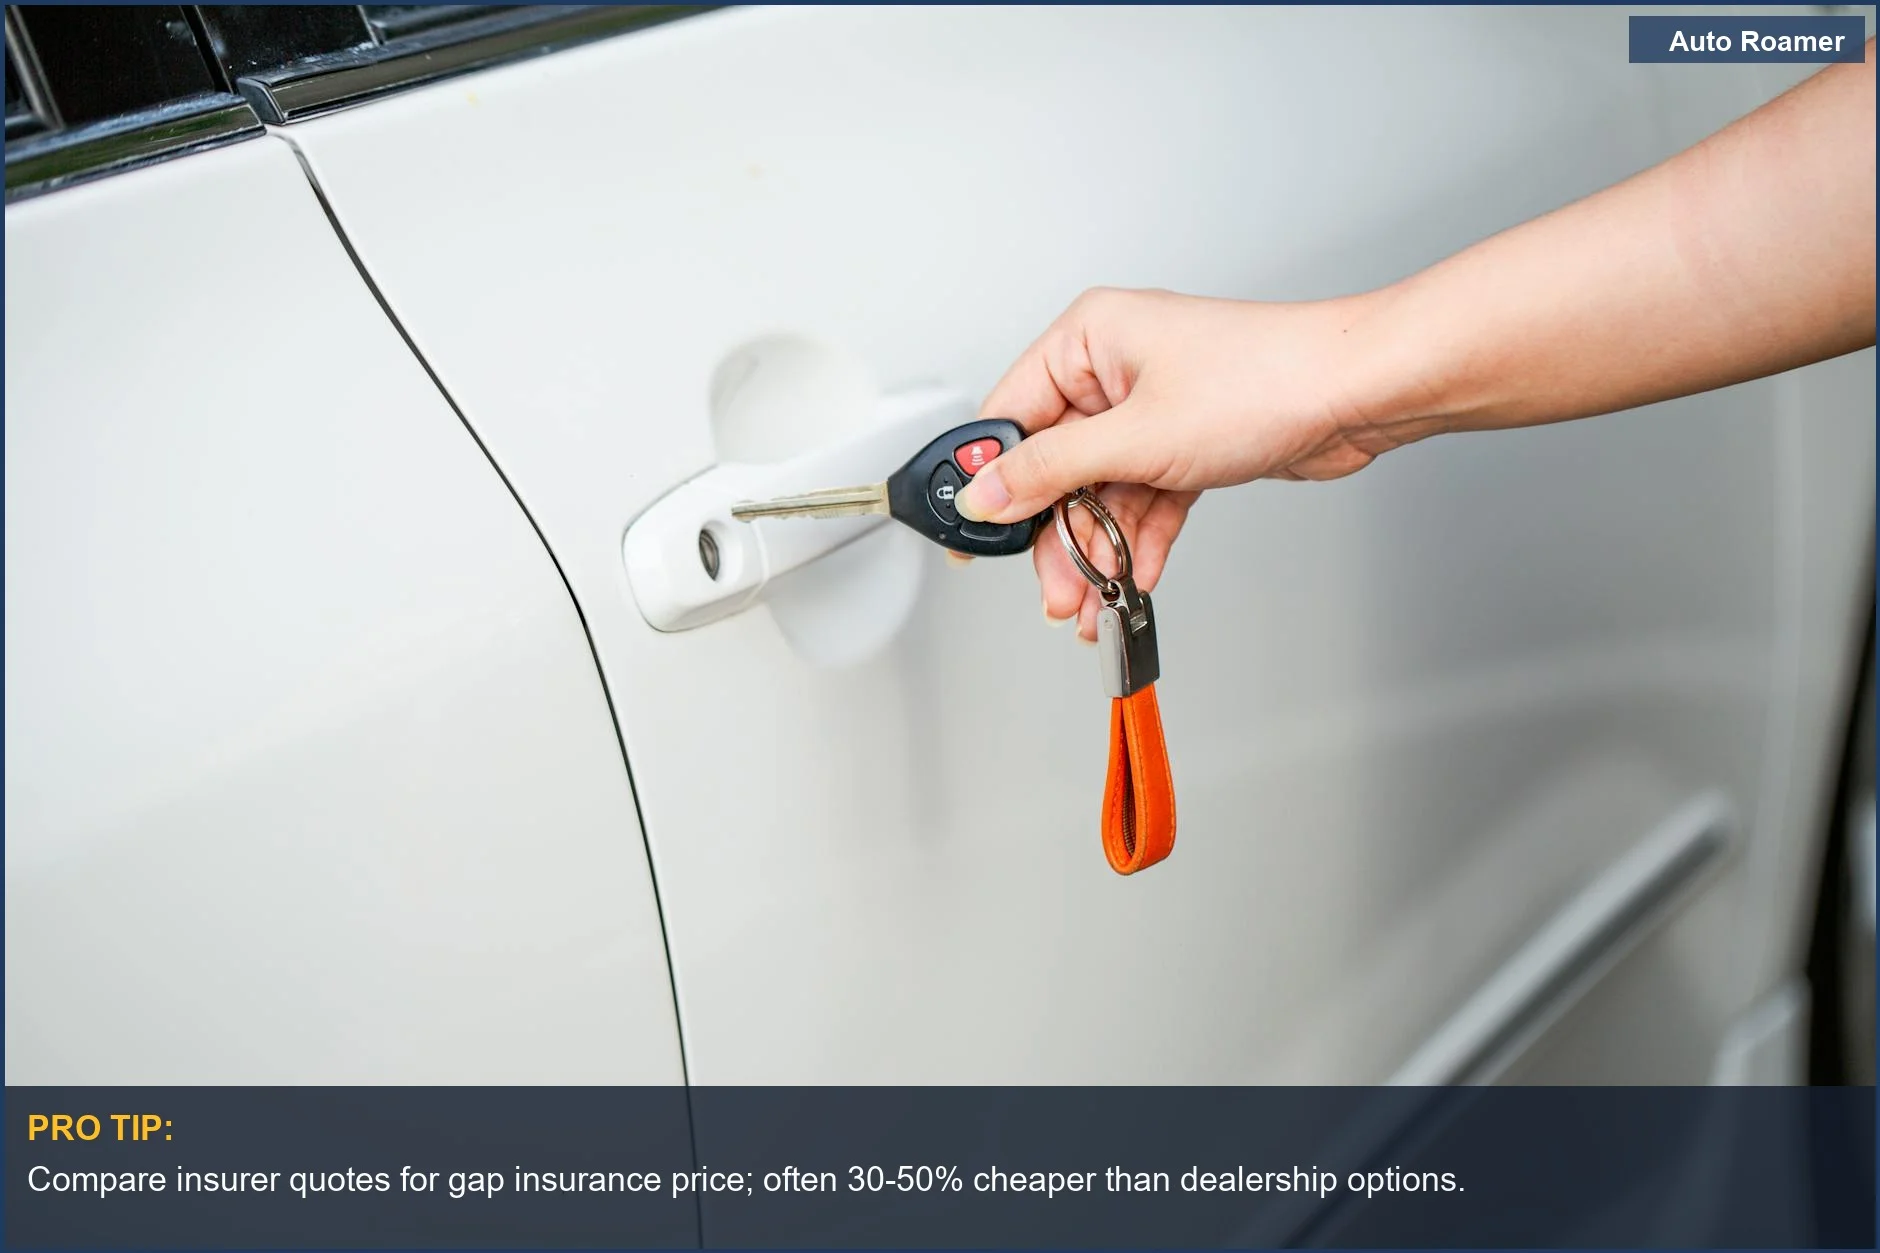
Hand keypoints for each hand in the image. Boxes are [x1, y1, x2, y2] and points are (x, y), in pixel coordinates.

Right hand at [958, 287, 1412, 639]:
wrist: (1358, 393)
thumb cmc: (1266, 380)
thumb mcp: (1136, 437)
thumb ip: (1050, 471)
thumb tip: (985, 494)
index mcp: (1089, 338)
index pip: (1012, 415)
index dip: (992, 482)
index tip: (976, 537)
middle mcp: (1116, 368)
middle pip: (1056, 465)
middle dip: (1057, 535)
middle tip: (1054, 591)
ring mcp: (1154, 407)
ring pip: (1102, 491)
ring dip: (1098, 550)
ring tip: (1093, 602)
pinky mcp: (1188, 442)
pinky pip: (1144, 498)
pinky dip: (1139, 540)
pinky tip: (1136, 578)